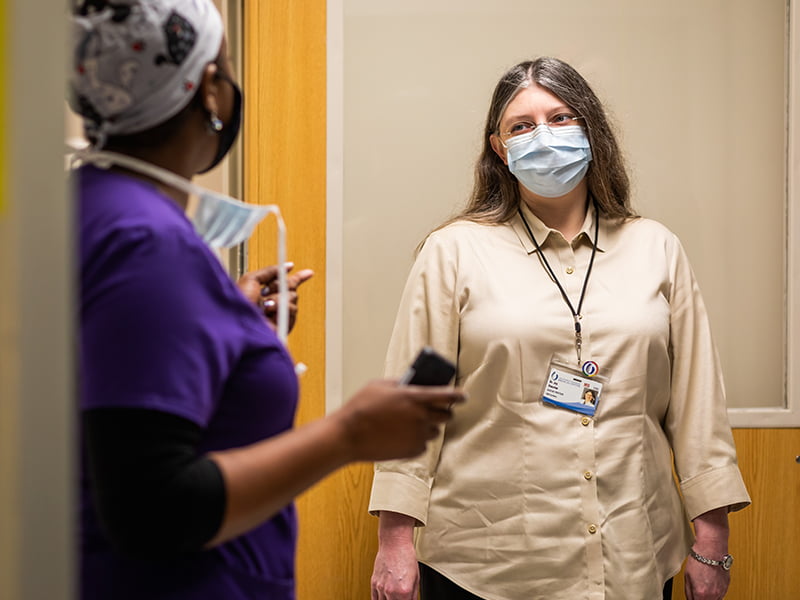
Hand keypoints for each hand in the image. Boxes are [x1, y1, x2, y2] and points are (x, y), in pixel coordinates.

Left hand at [236, 263, 313, 332]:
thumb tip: (288, 266)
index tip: (308, 273)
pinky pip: (292, 309)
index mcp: (266, 292)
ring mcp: (280, 313)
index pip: (286, 282)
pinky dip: (281, 307)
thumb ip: (270, 271)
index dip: (298, 277)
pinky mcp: (284, 323)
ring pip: (293, 297)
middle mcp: (274, 303)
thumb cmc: (239, 302)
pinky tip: (270, 311)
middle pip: (291, 288)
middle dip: (280, 285)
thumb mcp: (251, 279)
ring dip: (279, 298)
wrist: (239, 321)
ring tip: (265, 304)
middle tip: (267, 290)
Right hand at [334, 380, 463, 461]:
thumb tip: (412, 384)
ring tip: (410, 424)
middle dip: (442, 411)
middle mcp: (420, 417)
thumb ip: (400, 384)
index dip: (458, 395)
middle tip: (433, 410)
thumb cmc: (360, 407)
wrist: (347, 436)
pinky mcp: (412, 451)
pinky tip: (400, 436)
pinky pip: (422, 445)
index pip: (447, 395)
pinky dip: (416, 440)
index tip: (463, 396)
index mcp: (414, 397)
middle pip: (446, 415)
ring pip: (435, 431)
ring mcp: (417, 436)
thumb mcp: (379, 385)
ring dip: (428, 427)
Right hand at [371, 537, 418, 599]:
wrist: (395, 544)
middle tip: (400, 598)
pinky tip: (383, 599)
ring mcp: (381, 587)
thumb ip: (413, 595)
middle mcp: (391, 591)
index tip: (406, 599)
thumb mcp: (416, 578)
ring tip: (392, 597)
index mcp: (404, 591)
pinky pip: (374, 599)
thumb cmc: (406, 557)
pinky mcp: (374, 583)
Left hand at [685, 554, 729, 599]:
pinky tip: (710, 584)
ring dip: (708, 597)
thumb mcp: (687, 577)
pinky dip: (715, 593)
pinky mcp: (726, 587)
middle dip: (700, 599)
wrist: (712, 550)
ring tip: (703, 587)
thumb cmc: (700, 560)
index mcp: (701, 593)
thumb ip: (689, 592)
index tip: (692, 597)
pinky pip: (720, 595)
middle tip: (696, 593)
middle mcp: (713, 595)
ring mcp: (722, 591)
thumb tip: (690, 598)